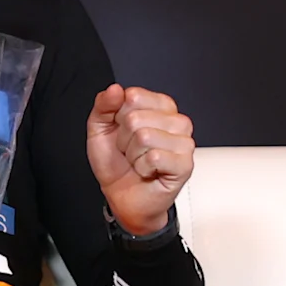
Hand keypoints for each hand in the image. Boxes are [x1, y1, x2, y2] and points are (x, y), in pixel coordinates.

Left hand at [89, 83, 196, 233]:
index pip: (133, 96)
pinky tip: (147, 171)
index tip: (122, 131)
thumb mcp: (99, 128)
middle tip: (130, 150)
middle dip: (124, 139)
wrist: (121, 195)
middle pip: (136, 118)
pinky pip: (154, 157)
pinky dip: (142, 167)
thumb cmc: (116, 163)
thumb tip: (115, 90)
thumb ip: (103, 105)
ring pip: (145, 137)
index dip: (118, 117)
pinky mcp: (185, 164)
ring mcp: (183, 142)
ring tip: (138, 160)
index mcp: (159, 106)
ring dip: (133, 154)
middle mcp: (176, 121)